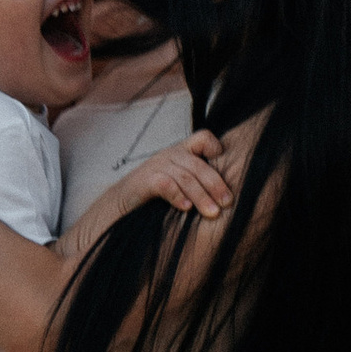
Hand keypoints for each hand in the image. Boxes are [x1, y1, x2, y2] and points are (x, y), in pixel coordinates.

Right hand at [117, 131, 233, 220]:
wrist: (121, 203)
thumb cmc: (157, 195)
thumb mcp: (180, 182)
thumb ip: (199, 182)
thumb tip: (229, 198)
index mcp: (182, 152)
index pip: (203, 139)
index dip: (216, 149)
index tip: (228, 171)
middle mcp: (170, 155)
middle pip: (198, 165)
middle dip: (215, 184)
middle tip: (227, 203)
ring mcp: (156, 166)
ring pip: (184, 177)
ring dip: (201, 196)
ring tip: (212, 213)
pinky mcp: (144, 180)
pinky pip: (165, 185)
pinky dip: (177, 196)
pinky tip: (186, 209)